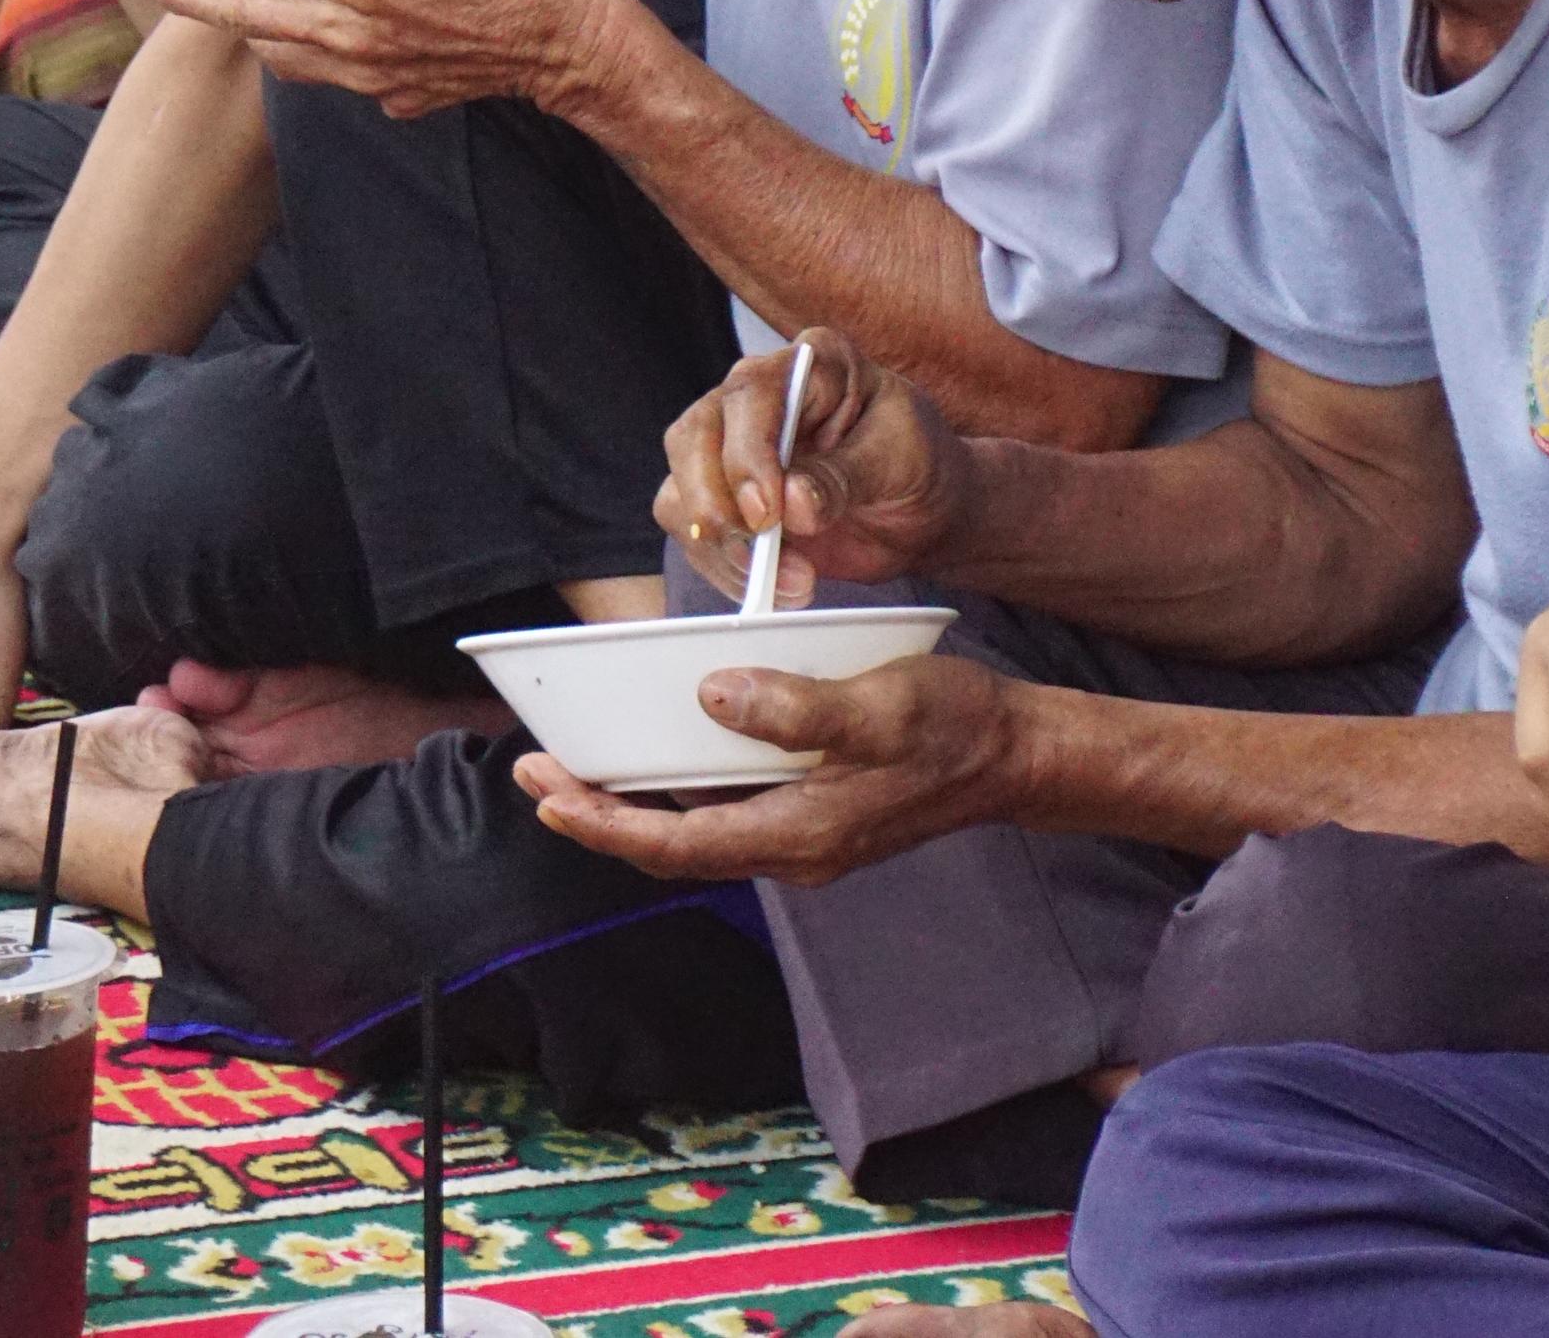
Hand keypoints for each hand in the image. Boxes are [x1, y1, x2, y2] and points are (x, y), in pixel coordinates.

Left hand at [516, 652, 1027, 887]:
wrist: (1015, 755)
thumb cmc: (952, 726)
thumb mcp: (876, 706)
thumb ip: (794, 708)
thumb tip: (712, 699)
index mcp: (798, 833)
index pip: (674, 843)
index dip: (603, 823)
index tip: (547, 795)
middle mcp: (791, 849)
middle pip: (671, 844)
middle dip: (598, 815)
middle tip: (534, 775)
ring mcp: (802, 837)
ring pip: (695, 831)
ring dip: (632, 804)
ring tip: (575, 768)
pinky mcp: (813, 817)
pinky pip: (726, 814)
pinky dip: (678, 793)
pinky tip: (658, 760)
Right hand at [657, 330, 973, 603]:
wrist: (924, 512)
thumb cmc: (920, 467)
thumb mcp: (899, 463)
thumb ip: (846, 476)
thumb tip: (791, 503)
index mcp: (811, 364)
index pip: (751, 393)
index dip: (748, 454)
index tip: (768, 512)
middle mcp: (759, 397)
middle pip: (695, 435)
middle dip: (715, 502)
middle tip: (759, 551)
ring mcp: (734, 447)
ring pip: (680, 487)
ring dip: (722, 546)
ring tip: (789, 581)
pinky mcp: (726, 499)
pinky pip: (693, 532)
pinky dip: (724, 567)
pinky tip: (771, 586)